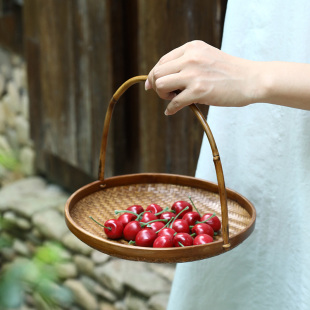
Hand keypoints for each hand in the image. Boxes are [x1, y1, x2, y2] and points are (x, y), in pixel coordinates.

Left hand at [145, 40, 263, 114]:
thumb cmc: (230, 72)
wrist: (252, 80)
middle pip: (156, 73)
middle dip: (157, 86)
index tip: (152, 85)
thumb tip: (161, 79)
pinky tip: (172, 111)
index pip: (162, 61)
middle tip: (168, 94)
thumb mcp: (206, 58)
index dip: (154, 75)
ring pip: (160, 85)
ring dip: (163, 96)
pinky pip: (174, 102)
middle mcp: (190, 57)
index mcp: (192, 48)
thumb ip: (186, 64)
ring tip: (174, 99)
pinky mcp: (199, 90)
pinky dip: (170, 109)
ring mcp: (194, 74)